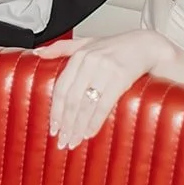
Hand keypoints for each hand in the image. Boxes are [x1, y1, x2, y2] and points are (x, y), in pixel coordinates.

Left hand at [37, 28, 172, 149]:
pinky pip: (104, 104)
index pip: (61, 88)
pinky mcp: (121, 78)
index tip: (53, 128)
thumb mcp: (87, 43)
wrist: (146, 45)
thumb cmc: (115, 47)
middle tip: (62, 141)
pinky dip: (95, 121)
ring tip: (74, 141)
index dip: (55, 110)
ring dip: (78, 126)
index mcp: (79, 55)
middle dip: (66, 124)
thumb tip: (37, 53)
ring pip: (86, 104)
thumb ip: (61, 48)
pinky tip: (89, 133)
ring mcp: (105, 69)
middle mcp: (89, 61)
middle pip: (72, 99)